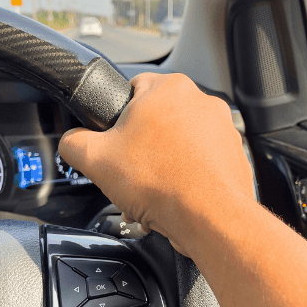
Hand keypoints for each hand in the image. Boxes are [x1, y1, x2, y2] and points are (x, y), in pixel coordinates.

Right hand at [59, 73, 254, 253]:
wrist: (209, 218)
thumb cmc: (162, 183)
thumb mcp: (95, 159)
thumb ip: (74, 142)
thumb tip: (72, 141)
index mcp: (169, 88)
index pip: (133, 90)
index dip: (118, 119)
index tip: (116, 142)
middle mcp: (202, 102)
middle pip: (158, 121)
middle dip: (142, 148)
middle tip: (132, 173)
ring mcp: (223, 129)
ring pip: (180, 143)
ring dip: (164, 165)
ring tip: (153, 191)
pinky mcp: (234, 155)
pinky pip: (202, 162)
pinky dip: (187, 177)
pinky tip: (175, 198)